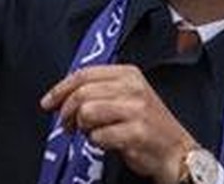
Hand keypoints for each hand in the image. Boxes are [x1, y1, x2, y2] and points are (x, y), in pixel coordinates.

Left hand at [41, 65, 195, 183]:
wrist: (176, 150)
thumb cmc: (147, 125)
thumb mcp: (128, 96)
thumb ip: (100, 90)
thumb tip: (62, 96)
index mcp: (129, 74)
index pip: (84, 74)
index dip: (60, 89)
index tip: (48, 103)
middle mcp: (133, 88)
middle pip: (82, 93)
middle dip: (67, 112)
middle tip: (67, 125)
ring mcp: (136, 110)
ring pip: (87, 112)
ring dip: (83, 128)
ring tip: (91, 133)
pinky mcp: (135, 132)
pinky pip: (98, 136)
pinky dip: (96, 142)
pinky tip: (107, 142)